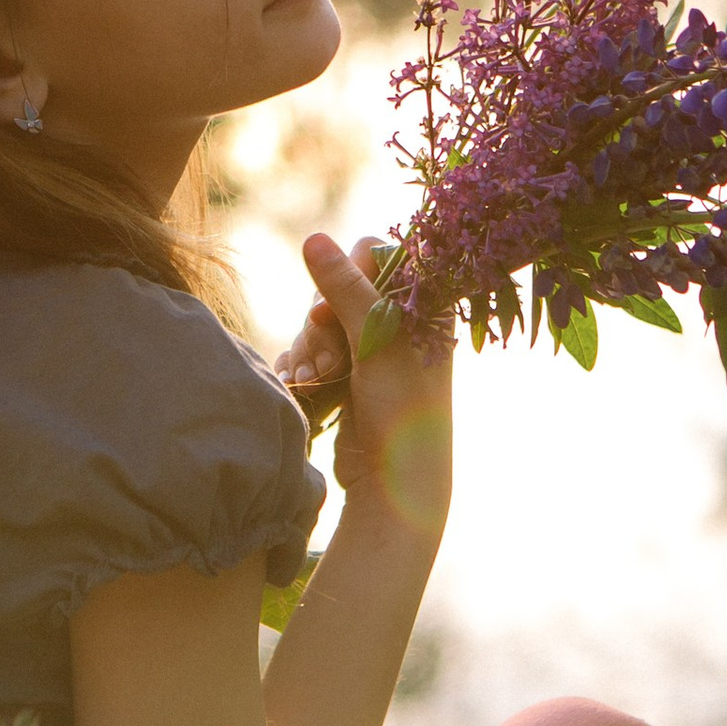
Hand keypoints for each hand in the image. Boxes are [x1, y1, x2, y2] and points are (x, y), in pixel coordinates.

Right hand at [294, 230, 452, 535]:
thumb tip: (312, 237)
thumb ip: (345, 287)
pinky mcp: (348, 374)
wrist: (395, 488)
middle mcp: (399, 321)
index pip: (375, 253)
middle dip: (322, 320)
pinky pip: (312, 347)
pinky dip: (302, 361)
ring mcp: (371, 348)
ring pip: (320, 318)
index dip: (348, 274)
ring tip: (317, 376)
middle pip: (338, 285)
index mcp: (424, 304)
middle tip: (329, 357)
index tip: (335, 310)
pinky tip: (302, 382)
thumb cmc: (403, 411)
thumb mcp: (375, 342)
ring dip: (309, 344)